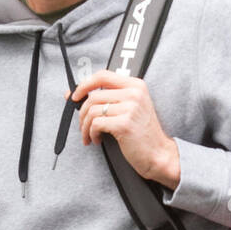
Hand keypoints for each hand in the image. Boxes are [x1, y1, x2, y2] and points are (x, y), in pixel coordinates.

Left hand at [67, 70, 180, 188]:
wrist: (158, 154)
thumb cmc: (141, 134)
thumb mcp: (128, 109)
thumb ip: (106, 98)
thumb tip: (72, 94)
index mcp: (136, 85)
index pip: (103, 76)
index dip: (84, 84)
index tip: (75, 96)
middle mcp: (134, 93)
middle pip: (94, 96)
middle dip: (82, 113)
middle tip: (83, 125)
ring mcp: (130, 108)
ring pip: (92, 111)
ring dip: (86, 126)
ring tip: (89, 135)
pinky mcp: (124, 124)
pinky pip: (96, 124)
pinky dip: (91, 134)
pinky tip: (97, 140)